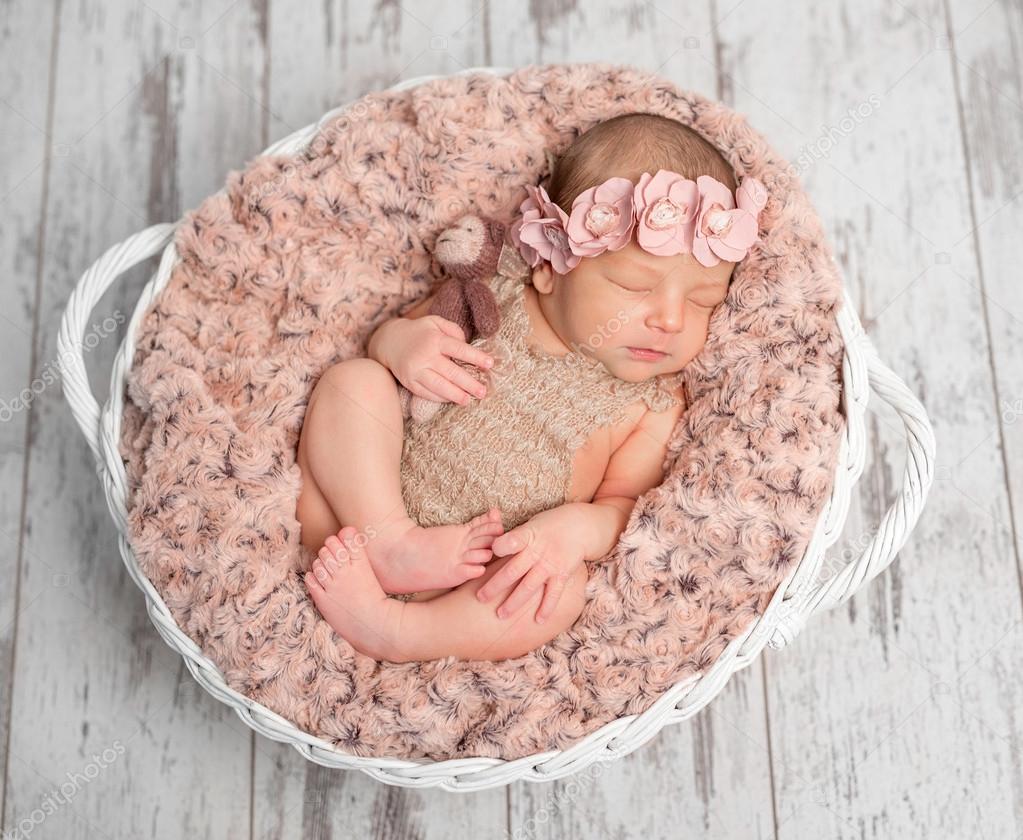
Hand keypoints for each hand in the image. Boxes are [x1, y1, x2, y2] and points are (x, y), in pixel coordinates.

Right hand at [380, 316, 494, 405]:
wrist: (388, 341)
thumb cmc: (419, 332)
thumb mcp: (435, 322)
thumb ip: (453, 330)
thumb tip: (467, 344)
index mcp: (435, 339)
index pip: (459, 349)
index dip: (476, 357)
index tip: (490, 364)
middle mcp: (425, 355)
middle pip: (451, 372)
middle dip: (469, 383)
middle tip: (483, 392)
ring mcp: (416, 370)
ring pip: (439, 386)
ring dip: (456, 395)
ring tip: (469, 400)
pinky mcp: (409, 382)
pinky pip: (427, 393)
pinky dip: (441, 398)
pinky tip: (452, 399)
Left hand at [475, 506, 584, 623]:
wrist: (580, 527)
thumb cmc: (548, 526)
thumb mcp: (531, 525)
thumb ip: (514, 538)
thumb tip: (491, 550)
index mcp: (527, 536)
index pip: (509, 542)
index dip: (498, 548)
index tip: (489, 554)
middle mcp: (537, 552)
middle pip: (513, 570)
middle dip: (495, 586)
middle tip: (480, 598)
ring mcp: (550, 564)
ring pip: (529, 586)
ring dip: (514, 602)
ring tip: (501, 615)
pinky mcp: (562, 574)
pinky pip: (553, 594)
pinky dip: (547, 608)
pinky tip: (538, 620)